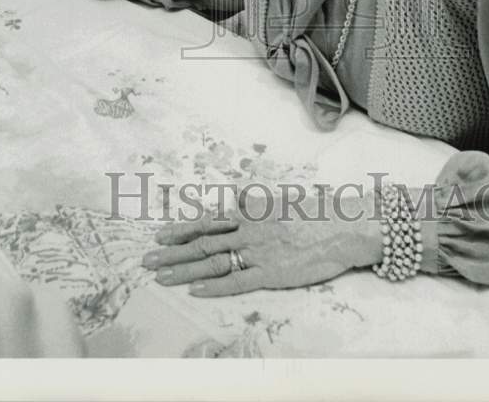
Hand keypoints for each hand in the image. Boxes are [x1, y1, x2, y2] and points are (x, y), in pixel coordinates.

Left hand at [141, 194, 380, 296]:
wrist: (341, 224)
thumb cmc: (315, 211)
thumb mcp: (280, 198)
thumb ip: (255, 201)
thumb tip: (236, 197)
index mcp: (250, 211)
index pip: (208, 220)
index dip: (182, 228)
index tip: (160, 234)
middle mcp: (248, 230)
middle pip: (203, 241)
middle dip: (172, 251)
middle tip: (146, 259)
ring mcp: (258, 251)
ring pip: (213, 261)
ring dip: (184, 270)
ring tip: (160, 276)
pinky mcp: (271, 273)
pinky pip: (237, 281)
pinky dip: (215, 286)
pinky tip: (195, 290)